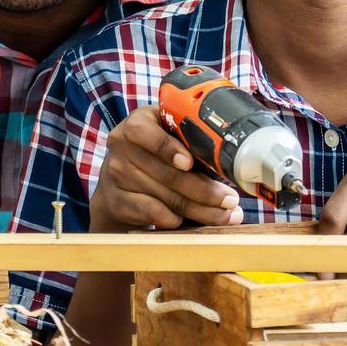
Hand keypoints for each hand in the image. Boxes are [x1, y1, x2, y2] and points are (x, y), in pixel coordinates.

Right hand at [88, 105, 243, 231]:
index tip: (190, 163)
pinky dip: (177, 219)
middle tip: (231, 200)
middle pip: (167, 174)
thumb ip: (187, 140)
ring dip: (201, 210)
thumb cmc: (153, 153)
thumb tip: (226, 160)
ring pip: (166, 198)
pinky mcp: (116, 202)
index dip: (169, 149)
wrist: (117, 180)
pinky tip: (194, 220)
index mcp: (135, 125)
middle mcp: (121, 148)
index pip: (146, 133)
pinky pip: (153, 214)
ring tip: (226, 215)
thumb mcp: (165, 135)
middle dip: (205, 190)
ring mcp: (116, 176)